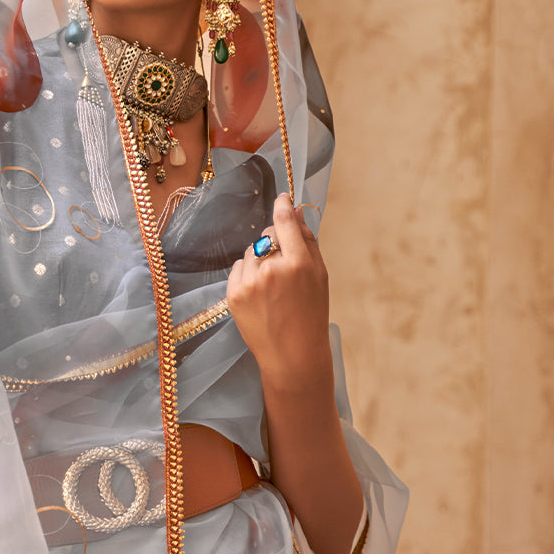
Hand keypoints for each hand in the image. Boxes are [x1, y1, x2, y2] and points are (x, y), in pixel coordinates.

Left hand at [226, 192, 331, 396]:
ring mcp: (250, 282)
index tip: (281, 198)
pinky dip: (246, 275)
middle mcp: (272, 269)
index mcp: (298, 263)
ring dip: (259, 261)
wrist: (292, 354)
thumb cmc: (311, 315)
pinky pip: (238, 268)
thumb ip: (308, 242)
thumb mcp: (320, 277)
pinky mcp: (234, 294)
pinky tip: (259, 295)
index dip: (282, 206)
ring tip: (272, 288)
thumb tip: (296, 212)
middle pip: (267, 235)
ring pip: (251, 252)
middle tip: (284, 267)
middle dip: (275, 243)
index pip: (285, 221)